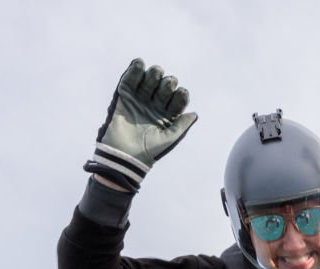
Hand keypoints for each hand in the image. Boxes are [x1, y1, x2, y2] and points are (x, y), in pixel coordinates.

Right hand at [83, 58, 197, 191]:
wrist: (125, 154)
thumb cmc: (149, 150)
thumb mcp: (170, 138)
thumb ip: (182, 125)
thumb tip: (195, 114)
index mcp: (168, 115)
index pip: (177, 100)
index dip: (181, 95)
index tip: (182, 93)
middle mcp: (155, 106)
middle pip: (164, 88)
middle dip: (167, 83)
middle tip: (167, 84)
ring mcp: (140, 100)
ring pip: (149, 82)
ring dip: (153, 74)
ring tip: (155, 72)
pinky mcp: (125, 97)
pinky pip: (129, 81)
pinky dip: (134, 71)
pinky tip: (139, 63)